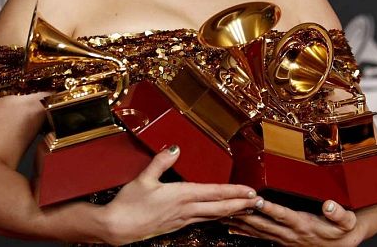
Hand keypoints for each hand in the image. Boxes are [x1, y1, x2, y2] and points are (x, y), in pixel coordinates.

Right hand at [101, 145, 260, 244]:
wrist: (117, 228)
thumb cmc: (129, 204)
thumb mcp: (143, 178)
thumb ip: (161, 161)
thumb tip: (175, 148)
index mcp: (181, 195)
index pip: (214, 193)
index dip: (235, 192)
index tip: (251, 190)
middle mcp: (186, 209)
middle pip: (220, 208)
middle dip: (241, 204)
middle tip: (259, 202)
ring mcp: (183, 220)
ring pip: (214, 216)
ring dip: (232, 212)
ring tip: (246, 208)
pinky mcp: (177, 226)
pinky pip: (203, 221)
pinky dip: (216, 217)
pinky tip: (220, 216)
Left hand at [223, 199, 363, 245]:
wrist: (343, 245)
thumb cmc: (343, 230)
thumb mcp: (346, 221)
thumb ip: (338, 213)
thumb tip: (330, 204)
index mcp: (303, 225)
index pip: (283, 215)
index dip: (269, 208)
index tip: (256, 200)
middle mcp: (290, 233)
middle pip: (264, 224)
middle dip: (245, 215)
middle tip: (230, 206)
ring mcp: (284, 239)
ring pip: (258, 231)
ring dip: (240, 223)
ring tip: (223, 216)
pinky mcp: (280, 241)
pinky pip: (259, 237)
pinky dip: (244, 232)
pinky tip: (231, 229)